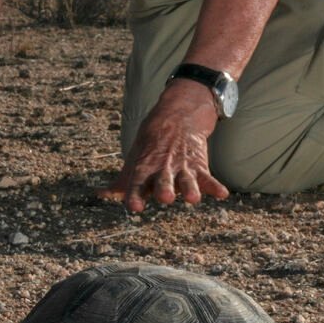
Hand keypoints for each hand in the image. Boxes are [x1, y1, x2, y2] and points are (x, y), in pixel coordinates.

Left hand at [101, 83, 229, 212]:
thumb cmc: (152, 143)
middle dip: (165, 188)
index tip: (134, 207)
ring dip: (190, 188)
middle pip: (164, 180)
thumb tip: (101, 194)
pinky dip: (215, 186)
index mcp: (144, 167)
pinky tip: (222, 194)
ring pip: (187, 179)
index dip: (135, 194)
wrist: (178, 116)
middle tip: (166, 197)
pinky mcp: (198, 165)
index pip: (137, 183)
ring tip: (194, 198)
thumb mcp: (135, 158)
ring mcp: (182, 166)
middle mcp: (163, 168)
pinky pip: (208, 177)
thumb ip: (122, 181)